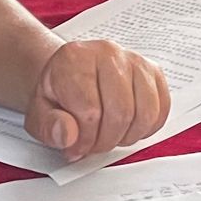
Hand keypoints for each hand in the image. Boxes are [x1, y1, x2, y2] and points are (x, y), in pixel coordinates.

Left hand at [24, 38, 171, 160]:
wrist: (70, 73)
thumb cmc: (57, 93)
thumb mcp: (39, 113)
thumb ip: (49, 126)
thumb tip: (68, 135)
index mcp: (75, 58)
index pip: (90, 111)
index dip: (84, 140)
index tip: (75, 147)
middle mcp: (108, 53)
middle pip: (121, 113)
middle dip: (106, 141)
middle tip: (93, 145)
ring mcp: (135, 60)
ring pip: (145, 114)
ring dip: (127, 136)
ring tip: (109, 136)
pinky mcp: (153, 71)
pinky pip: (161, 110)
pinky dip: (146, 128)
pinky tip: (126, 128)